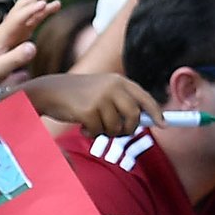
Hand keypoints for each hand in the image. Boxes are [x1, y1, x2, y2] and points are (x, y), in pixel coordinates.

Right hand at [22, 73, 161, 137]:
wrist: (50, 91)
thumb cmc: (78, 95)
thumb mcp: (103, 91)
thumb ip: (122, 101)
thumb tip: (144, 121)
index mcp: (118, 80)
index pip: (144, 97)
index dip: (156, 112)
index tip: (164, 124)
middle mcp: (112, 86)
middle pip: (134, 116)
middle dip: (128, 129)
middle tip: (118, 132)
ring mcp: (101, 98)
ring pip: (116, 128)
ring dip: (106, 132)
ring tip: (93, 124)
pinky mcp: (89, 110)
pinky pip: (99, 131)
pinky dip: (92, 133)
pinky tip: (82, 126)